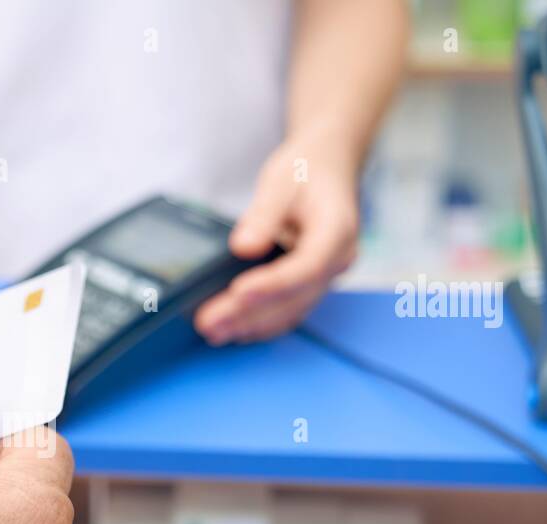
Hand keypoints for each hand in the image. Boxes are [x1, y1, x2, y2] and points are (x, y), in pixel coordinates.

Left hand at [195, 133, 360, 344]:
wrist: (327, 168)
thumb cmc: (306, 171)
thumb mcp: (281, 181)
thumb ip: (263, 214)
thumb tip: (243, 246)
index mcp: (338, 230)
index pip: (307, 266)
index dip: (272, 284)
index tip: (238, 293)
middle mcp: (337, 260)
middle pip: (294, 296)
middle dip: (249, 313)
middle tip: (208, 322)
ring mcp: (325, 277)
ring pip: (290, 311)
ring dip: (251, 325)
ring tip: (212, 331)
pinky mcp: (310, 285)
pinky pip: (288, 311)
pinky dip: (260, 323)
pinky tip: (233, 329)